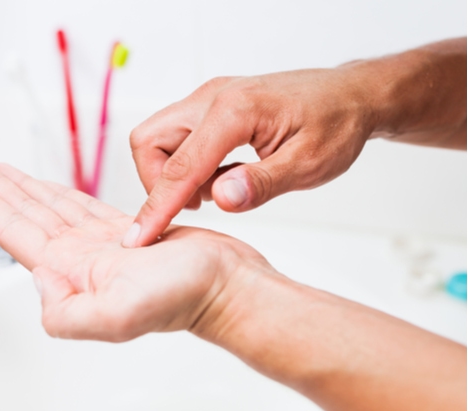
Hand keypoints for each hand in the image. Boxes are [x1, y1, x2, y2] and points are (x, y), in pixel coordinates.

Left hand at [0, 159, 274, 341]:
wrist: (226, 288)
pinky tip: (49, 188)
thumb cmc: (185, 299)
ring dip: (24, 188)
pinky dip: (61, 193)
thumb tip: (36, 278)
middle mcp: (81, 259)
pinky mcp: (127, 232)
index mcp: (72, 272)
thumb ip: (65, 311)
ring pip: (52, 208)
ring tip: (0, 172)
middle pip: (27, 216)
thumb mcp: (118, 316)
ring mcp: (102, 246)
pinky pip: (83, 206)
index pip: (16, 234)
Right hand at [125, 69, 375, 246]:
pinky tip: (223, 176)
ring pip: (157, 138)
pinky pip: (177, 137)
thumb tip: (221, 200)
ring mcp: (208, 99)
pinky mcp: (210, 107)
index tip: (138, 239)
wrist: (349, 95)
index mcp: (235, 110)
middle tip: (197, 206)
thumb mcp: (309, 164)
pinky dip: (186, 164)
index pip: (180, 166)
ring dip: (173, 174)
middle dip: (156, 182)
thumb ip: (262, 183)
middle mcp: (212, 97)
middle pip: (149, 141)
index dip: (156, 207)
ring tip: (220, 189)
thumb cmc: (334, 125)